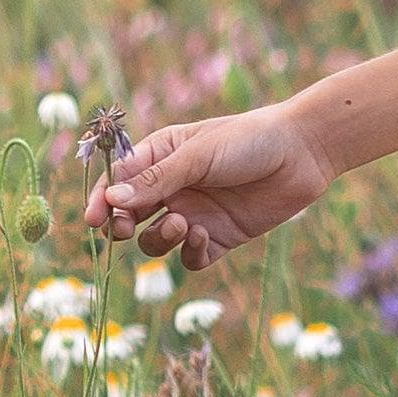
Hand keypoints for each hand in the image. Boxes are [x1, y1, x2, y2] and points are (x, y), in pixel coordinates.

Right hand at [83, 98, 335, 273]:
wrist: (304, 152)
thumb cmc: (250, 140)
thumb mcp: (199, 154)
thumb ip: (157, 179)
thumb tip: (112, 201)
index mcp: (160, 158)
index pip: (118, 183)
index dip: (102, 202)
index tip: (93, 218)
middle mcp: (173, 188)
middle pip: (130, 217)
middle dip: (122, 225)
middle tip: (126, 226)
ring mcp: (195, 214)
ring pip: (156, 241)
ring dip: (159, 238)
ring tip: (182, 223)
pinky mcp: (219, 237)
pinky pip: (190, 257)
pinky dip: (189, 252)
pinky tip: (201, 235)